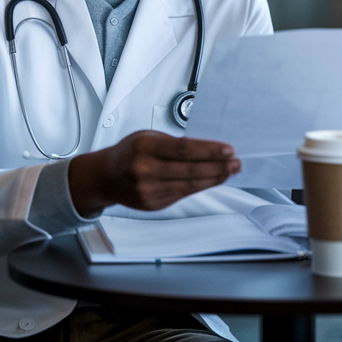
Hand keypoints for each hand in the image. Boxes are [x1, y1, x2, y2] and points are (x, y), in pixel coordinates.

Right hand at [67, 130, 240, 213]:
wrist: (105, 177)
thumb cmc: (128, 153)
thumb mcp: (147, 138)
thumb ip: (173, 144)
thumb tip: (205, 149)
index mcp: (144, 148)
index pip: (184, 149)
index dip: (209, 151)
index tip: (228, 150)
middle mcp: (145, 170)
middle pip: (190, 169)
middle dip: (218, 166)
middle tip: (236, 162)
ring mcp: (148, 190)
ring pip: (190, 185)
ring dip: (214, 178)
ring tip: (230, 171)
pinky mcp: (153, 204)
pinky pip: (183, 195)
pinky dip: (201, 186)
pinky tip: (212, 180)